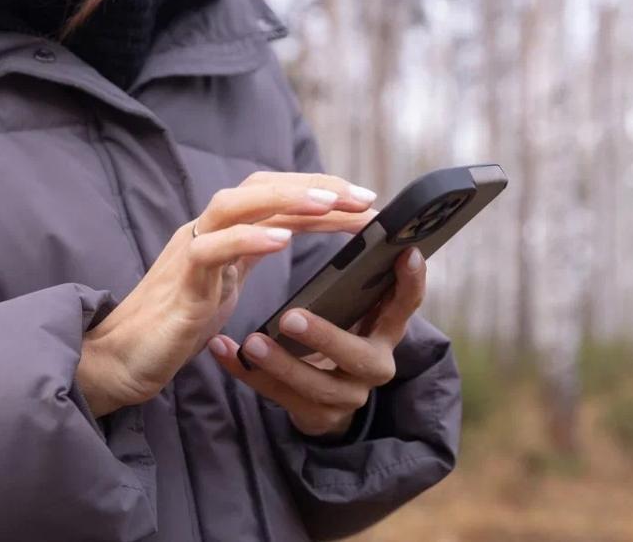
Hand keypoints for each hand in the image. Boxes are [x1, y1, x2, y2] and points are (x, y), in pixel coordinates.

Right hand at [76, 172, 378, 417]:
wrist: (120, 359)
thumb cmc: (173, 325)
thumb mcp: (225, 285)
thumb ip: (250, 257)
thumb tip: (289, 235)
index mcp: (221, 232)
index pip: (274, 196)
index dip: (320, 193)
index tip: (365, 202)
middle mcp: (205, 231)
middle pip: (260, 188)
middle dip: (315, 188)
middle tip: (364, 198)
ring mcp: (190, 253)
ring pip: (235, 205)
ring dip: (285, 201)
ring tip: (329, 205)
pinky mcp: (179, 284)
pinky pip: (210, 250)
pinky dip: (247, 240)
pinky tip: (282, 241)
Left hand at [207, 247, 426, 437]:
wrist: (326, 398)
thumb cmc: (338, 333)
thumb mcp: (354, 310)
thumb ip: (356, 280)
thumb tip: (345, 215)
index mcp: (386, 331)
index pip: (405, 305)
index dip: (410, 282)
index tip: (405, 253)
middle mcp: (374, 365)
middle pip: (357, 355)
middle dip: (325, 337)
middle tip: (290, 316)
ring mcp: (346, 397)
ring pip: (314, 385)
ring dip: (280, 363)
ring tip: (251, 342)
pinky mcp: (316, 417)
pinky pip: (276, 396)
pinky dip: (246, 372)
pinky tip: (222, 350)